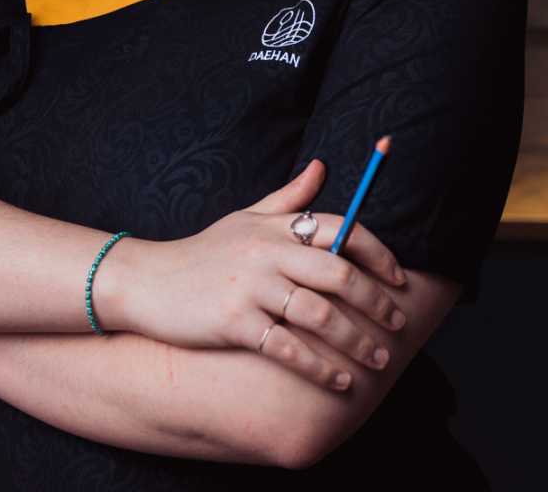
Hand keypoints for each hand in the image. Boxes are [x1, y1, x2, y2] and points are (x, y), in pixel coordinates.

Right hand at [130, 160, 407, 391]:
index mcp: (274, 226)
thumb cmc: (204, 252)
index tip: (399, 278)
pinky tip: (339, 381)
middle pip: (337, 274)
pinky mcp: (233, 321)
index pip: (340, 229)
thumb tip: (323, 166)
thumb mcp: (245, 217)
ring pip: (319, 314)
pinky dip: (319, 367)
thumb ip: (288, 197)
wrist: (148, 281)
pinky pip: (287, 347)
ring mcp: (250, 288)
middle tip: (397, 324)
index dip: (377, 253)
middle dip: (376, 302)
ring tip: (377, 359)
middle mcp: (266, 252)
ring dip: (356, 340)